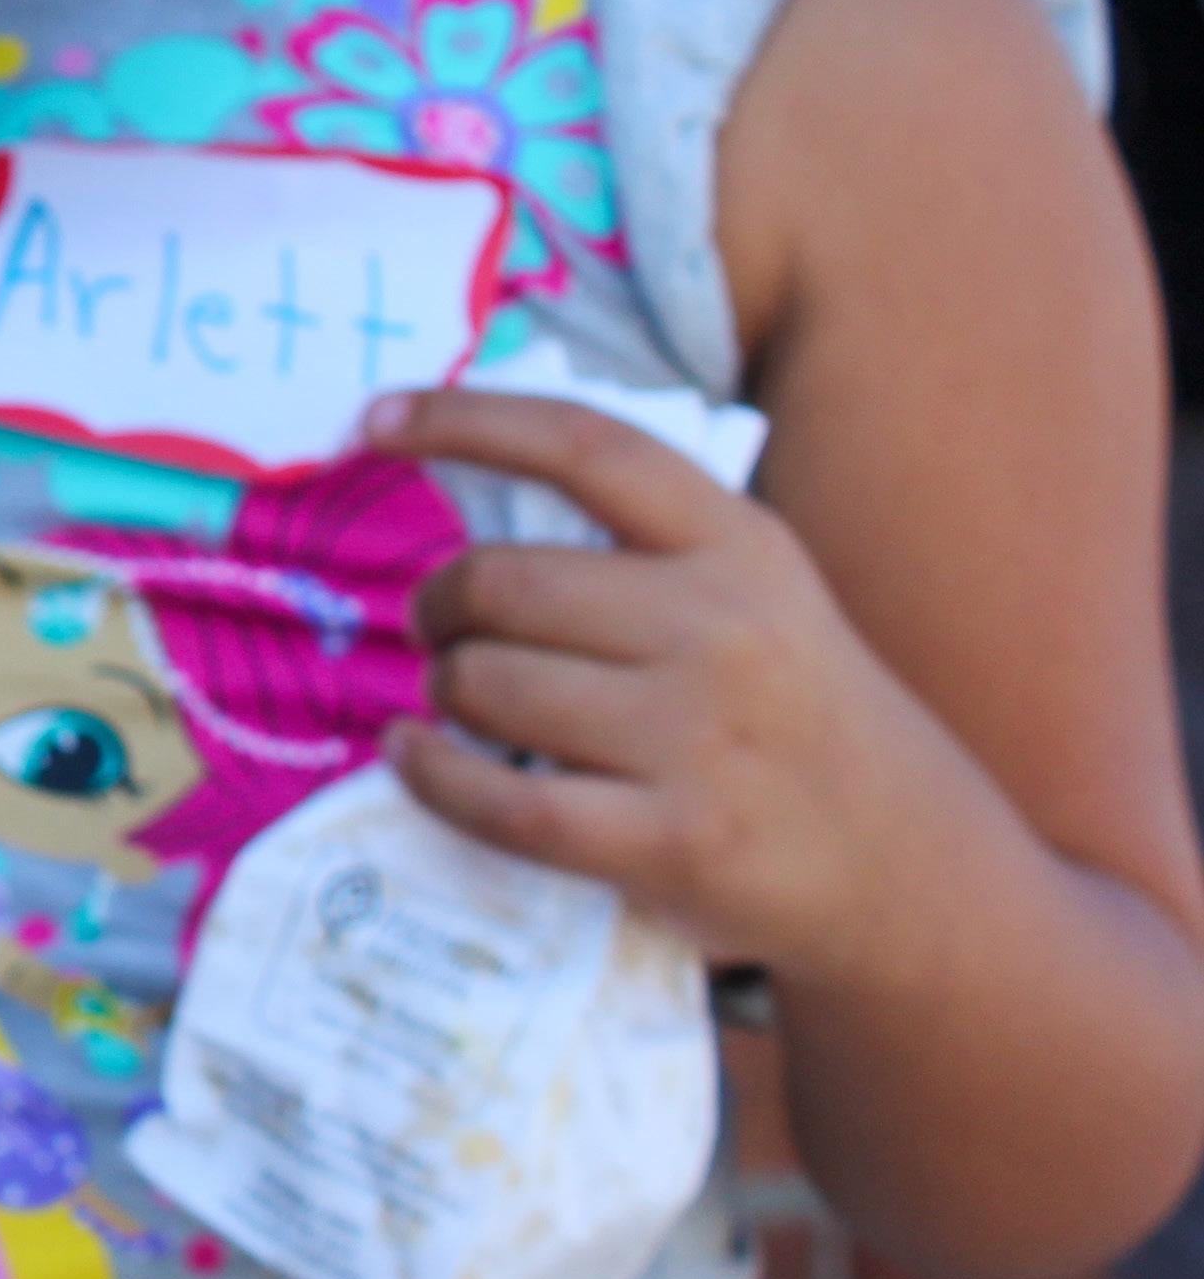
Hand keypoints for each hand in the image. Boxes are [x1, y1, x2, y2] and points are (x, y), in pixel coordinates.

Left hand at [369, 389, 952, 979]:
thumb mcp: (752, 587)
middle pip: (505, 582)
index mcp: (736, 541)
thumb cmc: (788, 703)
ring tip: (454, 699)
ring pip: (492, 687)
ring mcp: (701, 739)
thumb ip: (641, 540)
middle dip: (441, 602)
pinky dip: (433, 776)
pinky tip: (411, 758)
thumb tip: (470, 479)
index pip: (582, 445)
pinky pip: (507, 803)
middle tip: (436, 628)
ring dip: (443, 689)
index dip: (465, 419)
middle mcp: (722, 626)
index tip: (374, 422)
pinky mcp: (675, 843)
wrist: (903, 859)